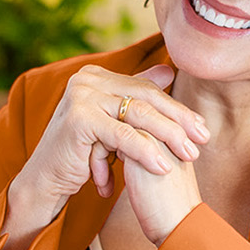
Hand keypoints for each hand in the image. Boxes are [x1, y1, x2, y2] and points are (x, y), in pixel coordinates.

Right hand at [5, 63, 209, 225]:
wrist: (46, 178)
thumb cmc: (80, 152)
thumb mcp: (112, 123)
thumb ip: (135, 95)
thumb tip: (168, 71)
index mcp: (95, 76)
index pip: (145, 89)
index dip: (176, 109)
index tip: (202, 129)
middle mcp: (86, 79)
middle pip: (145, 99)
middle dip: (178, 122)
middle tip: (203, 141)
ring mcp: (80, 96)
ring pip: (138, 115)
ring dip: (169, 137)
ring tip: (190, 156)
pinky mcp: (78, 118)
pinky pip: (122, 136)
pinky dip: (145, 152)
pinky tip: (163, 167)